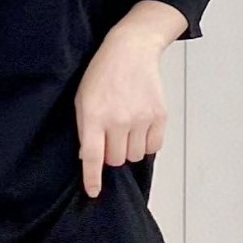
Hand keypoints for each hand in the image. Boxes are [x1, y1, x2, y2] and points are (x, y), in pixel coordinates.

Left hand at [74, 22, 169, 198]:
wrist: (131, 49)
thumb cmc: (103, 73)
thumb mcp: (83, 98)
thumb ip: (84, 129)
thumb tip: (88, 158)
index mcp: (94, 115)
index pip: (92, 156)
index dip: (92, 178)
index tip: (93, 192)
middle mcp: (118, 119)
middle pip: (116, 160)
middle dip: (112, 154)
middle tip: (111, 136)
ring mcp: (141, 118)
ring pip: (135, 156)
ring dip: (129, 148)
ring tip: (126, 127)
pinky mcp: (159, 116)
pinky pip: (154, 147)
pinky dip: (147, 143)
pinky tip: (140, 126)